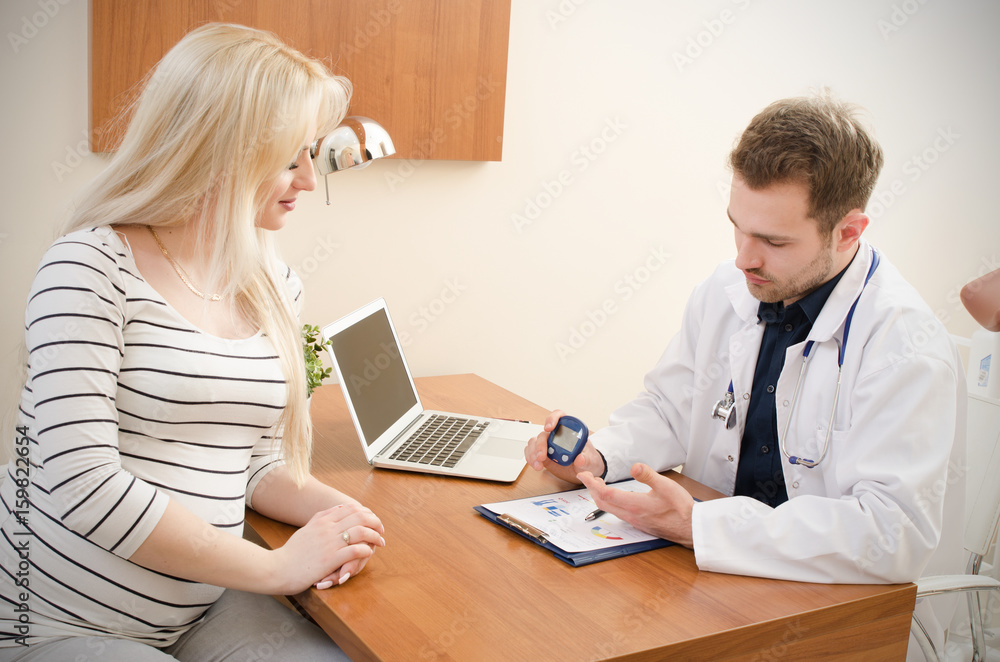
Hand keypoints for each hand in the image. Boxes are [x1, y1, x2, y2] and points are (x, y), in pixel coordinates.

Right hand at [268, 502, 385, 593]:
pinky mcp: (330, 559)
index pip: (351, 508)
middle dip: (375, 522)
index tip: (372, 520)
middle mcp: (327, 528)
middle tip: (381, 530)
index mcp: (322, 519)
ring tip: (380, 543)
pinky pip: (355, 550)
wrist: (277, 568)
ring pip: (361, 531)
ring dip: (375, 536)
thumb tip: (339, 509)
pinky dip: (365, 550)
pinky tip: (368, 553)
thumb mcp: (307, 529)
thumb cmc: (291, 552)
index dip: (366, 512)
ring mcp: (329, 543)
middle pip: (359, 517)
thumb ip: (322, 518)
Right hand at [524, 410, 605, 483]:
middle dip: (540, 444)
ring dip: (533, 452)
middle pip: (544, 433)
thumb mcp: (591, 460)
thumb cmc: (588, 460)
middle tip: (542, 456)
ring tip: (538, 464)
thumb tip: (580, 459)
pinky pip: (531, 452)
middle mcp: (556, 435)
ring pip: (534, 442)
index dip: (552, 419)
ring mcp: (548, 444)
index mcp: (569, 430)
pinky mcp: (542, 453)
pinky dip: (530, 458)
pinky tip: (535, 465)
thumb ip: (586, 459)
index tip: (549, 428)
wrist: (585, 470)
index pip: (559, 416)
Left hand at [578, 463, 693, 547]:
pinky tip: (613, 496)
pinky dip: (608, 502)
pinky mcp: (638, 523)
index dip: (591, 483)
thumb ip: (649, 475)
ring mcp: (634, 521)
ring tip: (597, 483)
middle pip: (602, 502)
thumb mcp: (667, 486)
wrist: (691, 528)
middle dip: (591, 488)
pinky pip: (617, 513)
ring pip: (609, 509)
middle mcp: (630, 515)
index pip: (605, 493)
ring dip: (599, 495)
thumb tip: (634, 467)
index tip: (583, 474)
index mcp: (634, 505)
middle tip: (586, 476)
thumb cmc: (681, 508)